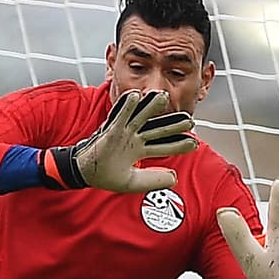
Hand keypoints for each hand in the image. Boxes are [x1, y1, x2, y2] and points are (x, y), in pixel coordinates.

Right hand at [43, 89, 197, 192]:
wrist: (84, 173)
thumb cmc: (105, 175)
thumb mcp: (132, 182)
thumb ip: (152, 180)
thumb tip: (174, 178)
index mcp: (138, 149)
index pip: (162, 145)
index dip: (177, 145)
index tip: (194, 144)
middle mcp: (133, 138)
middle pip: (157, 129)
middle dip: (173, 125)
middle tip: (190, 121)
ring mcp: (122, 132)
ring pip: (141, 117)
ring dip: (152, 107)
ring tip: (164, 97)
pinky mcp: (110, 130)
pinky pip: (119, 115)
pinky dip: (126, 105)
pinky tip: (135, 95)